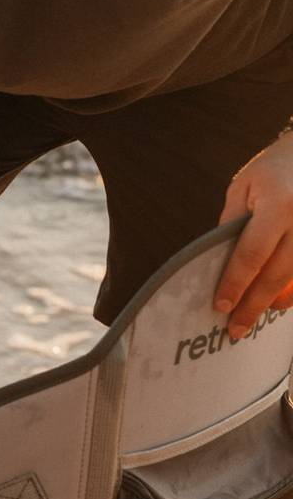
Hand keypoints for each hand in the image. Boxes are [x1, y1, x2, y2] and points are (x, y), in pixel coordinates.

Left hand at [214, 132, 292, 338]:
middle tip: (235, 329)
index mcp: (279, 204)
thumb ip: (231, 223)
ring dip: (277, 301)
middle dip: (254, 305)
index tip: (221, 306)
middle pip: (277, 274)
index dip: (235, 283)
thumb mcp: (244, 186)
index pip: (252, 254)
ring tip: (255, 316)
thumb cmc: (276, 168)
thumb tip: (218, 263)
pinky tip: (279, 299)